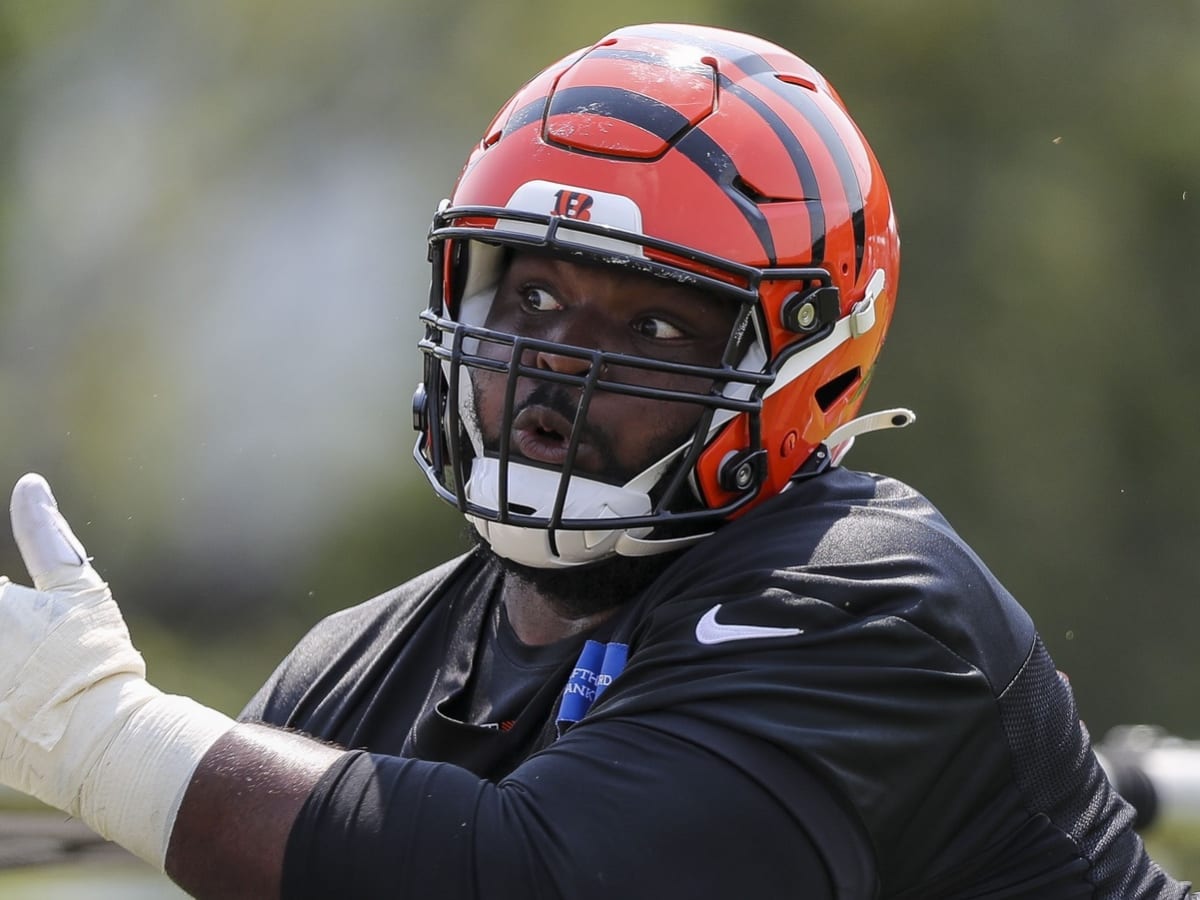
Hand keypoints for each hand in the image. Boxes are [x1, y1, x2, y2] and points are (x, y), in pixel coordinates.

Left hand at [0, 474, 231, 866]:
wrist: (100, 742)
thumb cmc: (91, 659)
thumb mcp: (77, 589)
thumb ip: (44, 534)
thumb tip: (29, 484)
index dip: (5, 598)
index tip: (18, 600)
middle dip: (8, 631)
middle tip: (34, 644)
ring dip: (6, 656)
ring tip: (30, 668)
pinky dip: (3, 696)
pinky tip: (19, 699)